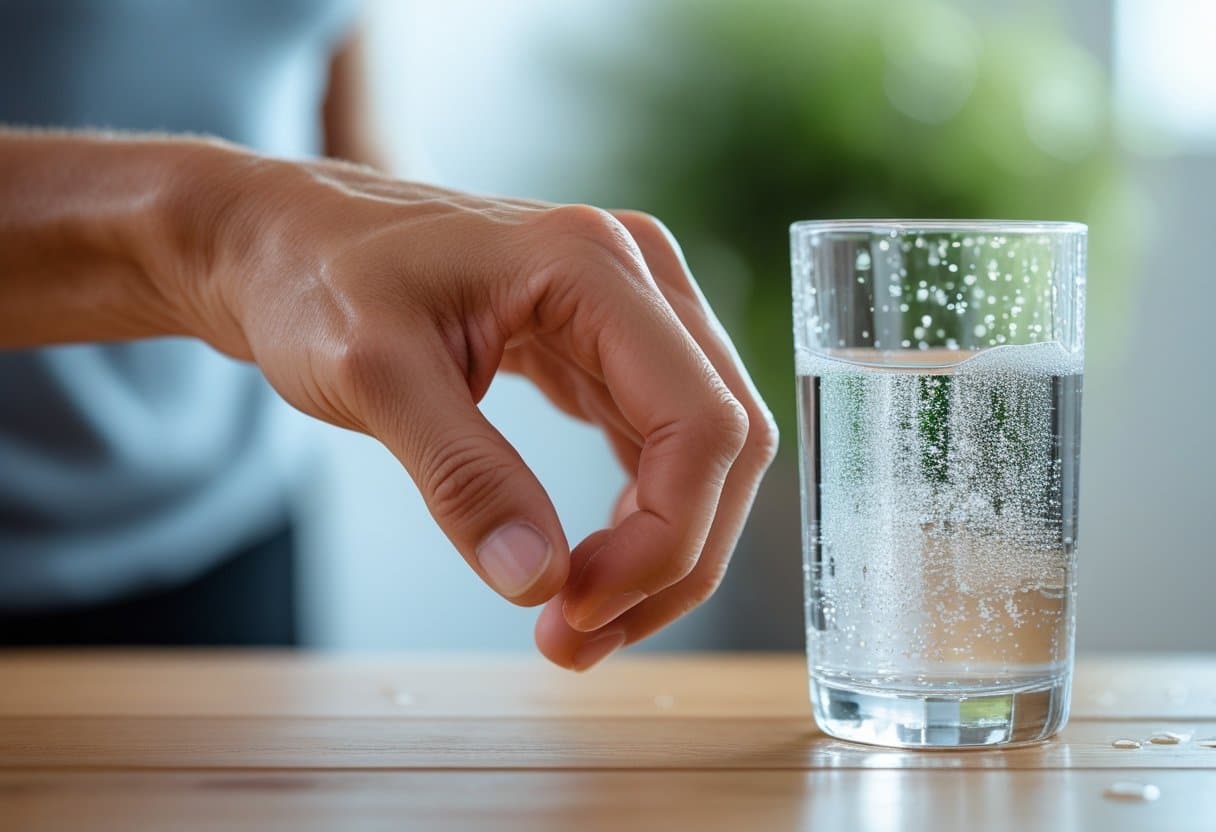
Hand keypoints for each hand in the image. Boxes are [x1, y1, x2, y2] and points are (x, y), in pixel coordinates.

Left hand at [167, 147, 778, 668]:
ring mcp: (633, 308)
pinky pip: (664, 443)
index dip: (665, 538)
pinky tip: (590, 563)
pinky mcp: (611, 344)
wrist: (290, 240)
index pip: (700, 423)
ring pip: (706, 453)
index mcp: (593, 265)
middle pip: (725, 444)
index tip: (575, 607)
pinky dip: (643, 516)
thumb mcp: (372, 375)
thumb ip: (460, 474)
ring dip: (663, 550)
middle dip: (672, 559)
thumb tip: (536, 580)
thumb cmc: (316, 280)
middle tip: (574, 639)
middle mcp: (638, 277)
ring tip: (578, 620)